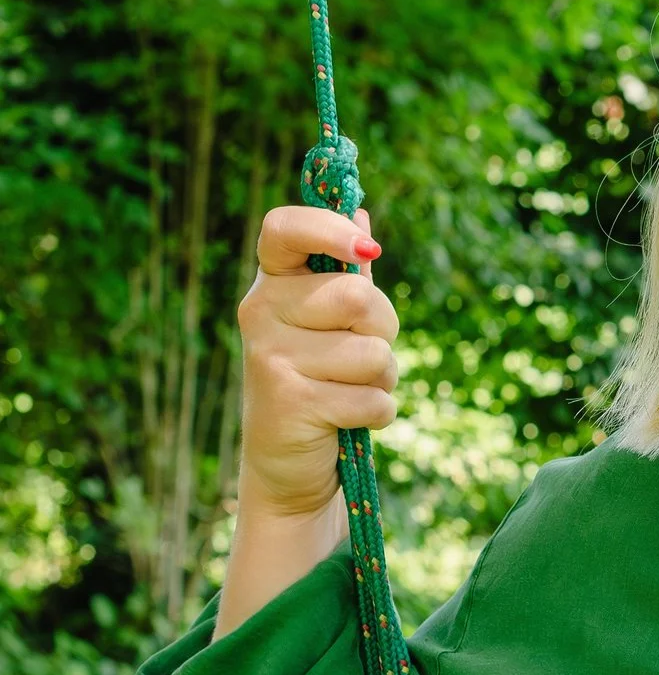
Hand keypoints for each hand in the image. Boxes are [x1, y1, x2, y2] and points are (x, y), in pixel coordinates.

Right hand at [236, 204, 398, 521]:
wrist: (289, 464)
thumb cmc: (323, 381)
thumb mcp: (334, 324)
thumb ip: (346, 272)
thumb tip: (361, 210)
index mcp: (272, 283)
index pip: (284, 228)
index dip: (329, 229)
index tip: (369, 251)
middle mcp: (259, 312)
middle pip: (358, 297)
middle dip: (384, 330)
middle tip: (362, 354)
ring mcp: (268, 356)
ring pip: (373, 353)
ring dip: (382, 379)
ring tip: (349, 390)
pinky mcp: (287, 401)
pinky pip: (372, 398)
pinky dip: (377, 414)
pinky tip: (344, 420)